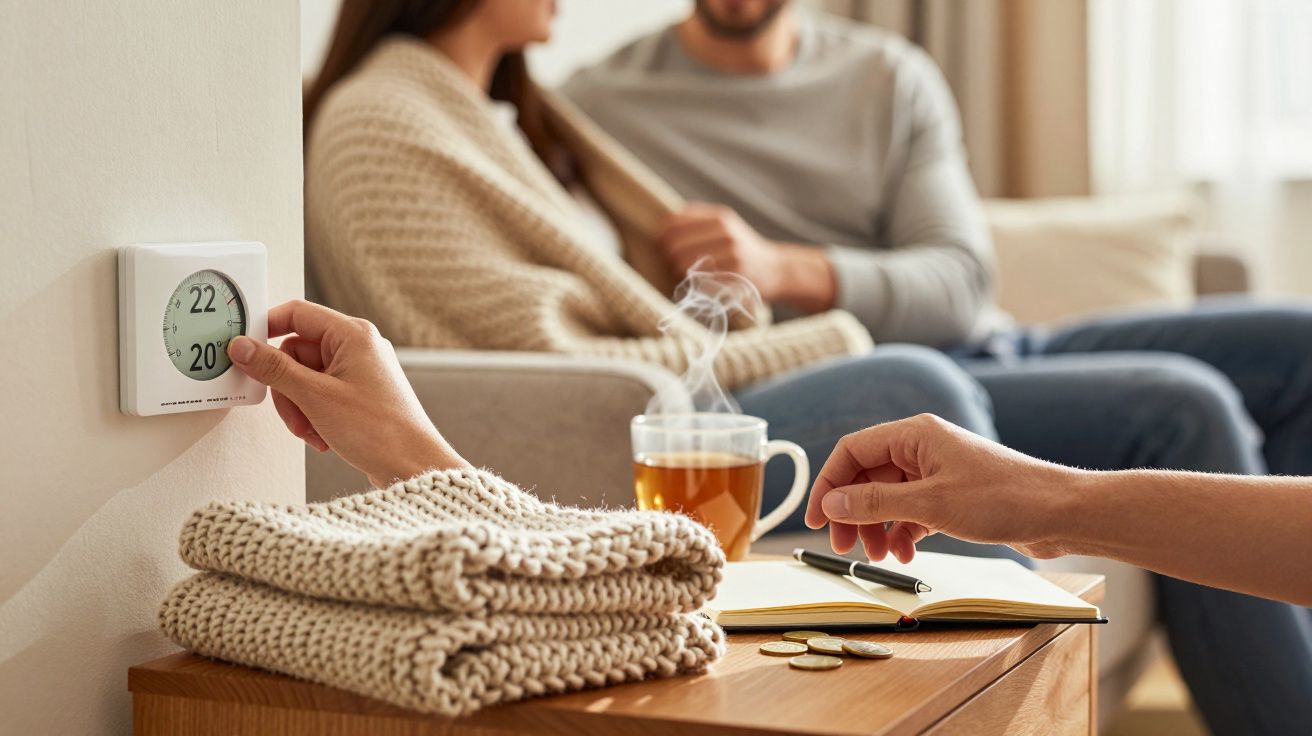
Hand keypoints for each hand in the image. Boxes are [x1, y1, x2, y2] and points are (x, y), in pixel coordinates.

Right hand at [227, 300, 468, 487]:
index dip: (266, 328)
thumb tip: (241, 347)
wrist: (412, 466)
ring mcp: (360, 371)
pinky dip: (314, 415)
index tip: (243, 350)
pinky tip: (323, 437)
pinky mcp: (359, 394)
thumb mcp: (315, 397)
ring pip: (305, 378)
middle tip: (294, 415)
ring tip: (312, 432)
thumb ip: (274, 369)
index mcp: (353, 334)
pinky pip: (320, 394)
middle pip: (297, 353)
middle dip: (287, 388)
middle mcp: (359, 347)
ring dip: (300, 408)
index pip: (297, 313)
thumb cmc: (378, 430)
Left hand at [660, 203, 787, 298]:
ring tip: (688, 273)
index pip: (674, 221)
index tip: (663, 244)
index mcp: (720, 216)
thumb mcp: (726, 227)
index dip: (663, 234)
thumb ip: (699, 223)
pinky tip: (700, 282)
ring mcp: (731, 253)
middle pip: (675, 243)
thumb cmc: (742, 250)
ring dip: (679, 271)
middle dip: (669, 255)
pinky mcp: (734, 274)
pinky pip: (699, 279)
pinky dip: (693, 282)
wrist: (777, 269)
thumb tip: (663, 226)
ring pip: (683, 262)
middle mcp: (725, 231)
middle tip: (674, 263)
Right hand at [804, 414, 1080, 562]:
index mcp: (915, 434)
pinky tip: (907, 552)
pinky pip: (912, 511)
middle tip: (844, 546)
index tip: (816, 518)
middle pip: (867, 477)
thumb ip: (875, 503)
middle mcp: (923, 448)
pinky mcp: (952, 495)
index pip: (852, 451)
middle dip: (853, 513)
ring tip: (881, 556)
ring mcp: (938, 471)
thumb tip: (832, 503)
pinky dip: (903, 532)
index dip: (828, 484)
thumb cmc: (1006, 497)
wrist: (1061, 513)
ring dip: (878, 527)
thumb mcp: (931, 504)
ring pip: (888, 498)